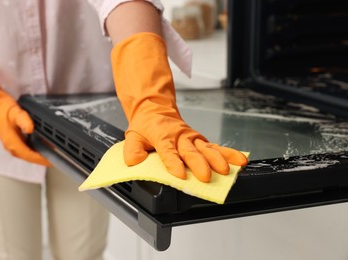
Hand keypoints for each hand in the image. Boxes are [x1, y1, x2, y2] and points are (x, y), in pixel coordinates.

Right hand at [0, 58, 50, 165]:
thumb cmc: (0, 108)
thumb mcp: (14, 112)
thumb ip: (24, 120)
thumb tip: (31, 129)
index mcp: (12, 142)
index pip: (30, 156)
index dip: (42, 160)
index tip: (53, 161)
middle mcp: (11, 146)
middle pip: (30, 157)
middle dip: (43, 159)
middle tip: (57, 157)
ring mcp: (12, 143)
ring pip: (28, 154)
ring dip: (39, 155)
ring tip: (53, 152)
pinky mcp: (13, 140)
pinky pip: (26, 148)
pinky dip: (35, 149)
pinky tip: (43, 145)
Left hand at [111, 33, 247, 181]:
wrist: (155, 108)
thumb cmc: (146, 124)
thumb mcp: (132, 136)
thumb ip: (132, 150)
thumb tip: (134, 161)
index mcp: (162, 136)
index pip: (167, 151)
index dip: (173, 162)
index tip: (179, 174)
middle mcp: (179, 137)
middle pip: (190, 151)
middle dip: (199, 164)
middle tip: (206, 176)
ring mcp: (192, 138)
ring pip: (206, 149)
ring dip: (217, 159)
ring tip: (227, 170)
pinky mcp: (200, 140)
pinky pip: (215, 147)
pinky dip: (228, 153)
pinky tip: (239, 160)